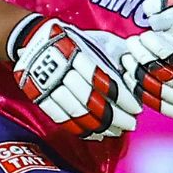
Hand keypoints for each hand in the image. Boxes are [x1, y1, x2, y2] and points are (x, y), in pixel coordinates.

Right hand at [8, 14, 141, 139]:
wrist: (34, 39)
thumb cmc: (74, 39)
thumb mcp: (97, 38)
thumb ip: (117, 52)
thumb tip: (138, 68)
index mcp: (77, 53)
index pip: (104, 82)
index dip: (122, 98)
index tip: (137, 108)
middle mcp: (61, 71)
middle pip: (92, 101)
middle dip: (115, 117)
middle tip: (131, 124)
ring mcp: (48, 86)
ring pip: (77, 113)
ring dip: (100, 126)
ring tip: (117, 131)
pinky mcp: (39, 97)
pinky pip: (61, 119)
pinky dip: (80, 129)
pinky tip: (96, 134)